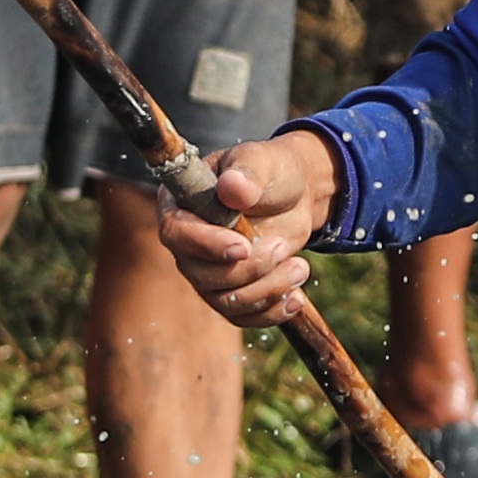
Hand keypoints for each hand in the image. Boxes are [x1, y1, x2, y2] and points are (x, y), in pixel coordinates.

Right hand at [158, 130, 342, 323]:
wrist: (296, 196)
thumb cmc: (272, 171)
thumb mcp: (263, 162)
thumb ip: (247, 173)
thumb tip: (232, 188)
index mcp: (181, 204)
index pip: (177, 233)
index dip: (207, 245)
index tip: (243, 246)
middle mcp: (187, 243)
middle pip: (201, 275)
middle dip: (249, 269)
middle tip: (281, 248)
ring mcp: (206, 271)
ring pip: (225, 300)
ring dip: (267, 289)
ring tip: (300, 267)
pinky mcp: (230, 291)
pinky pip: (242, 316)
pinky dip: (271, 311)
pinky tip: (296, 298)